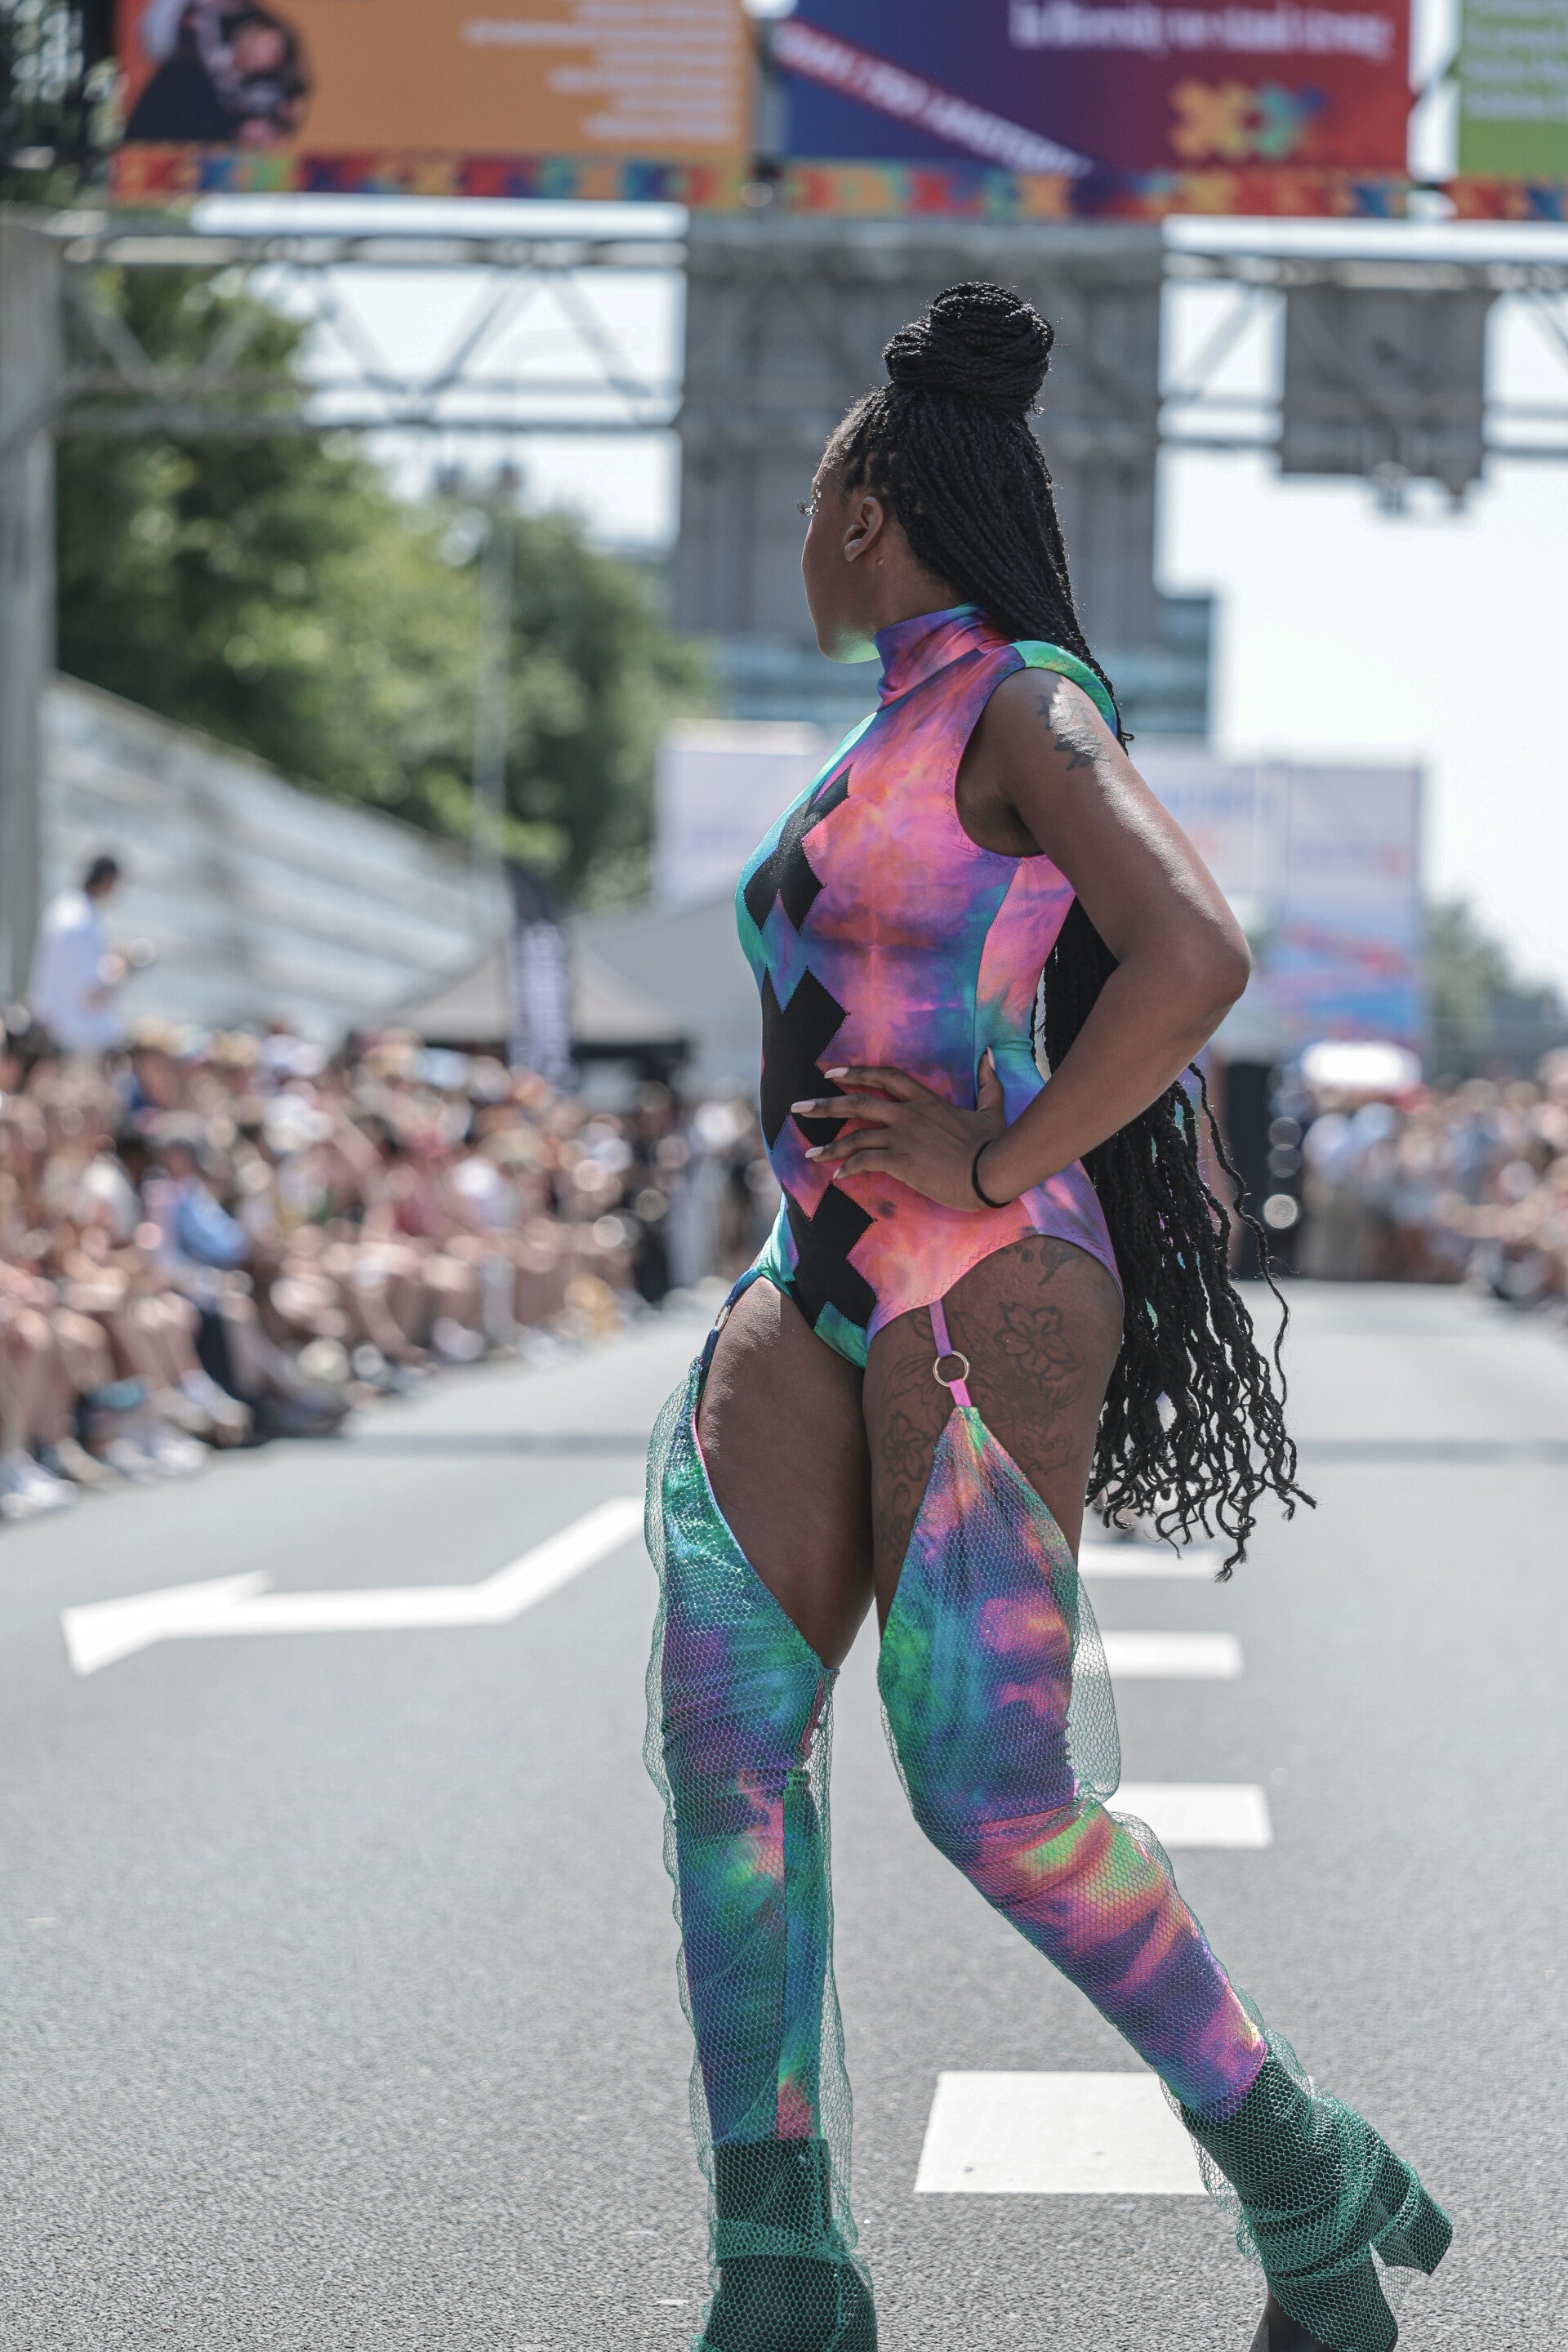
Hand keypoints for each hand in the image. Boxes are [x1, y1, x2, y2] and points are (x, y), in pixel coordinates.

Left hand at [790, 1052, 1010, 1212]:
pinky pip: (864, 1162)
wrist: (992, 1170)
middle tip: (799, 1107)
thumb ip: (987, 1082)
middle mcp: (908, 1114)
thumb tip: (989, 1055)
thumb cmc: (993, 1143)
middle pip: (858, 1103)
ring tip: (811, 1155)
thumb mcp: (991, 1108)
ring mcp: (902, 1137)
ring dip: (830, 1147)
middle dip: (825, 1105)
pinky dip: (848, 1168)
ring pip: (856, 1137)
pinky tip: (838, 1176)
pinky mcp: (900, 1161)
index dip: (856, 1073)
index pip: (885, 1077)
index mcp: (926, 1101)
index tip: (831, 1073)